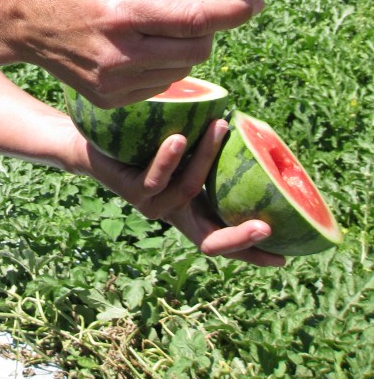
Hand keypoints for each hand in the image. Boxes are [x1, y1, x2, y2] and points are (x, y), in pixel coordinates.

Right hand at [16, 0, 263, 106]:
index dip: (234, 11)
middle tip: (203, 6)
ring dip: (189, 46)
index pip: (195, 19)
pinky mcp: (111, 101)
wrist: (22, 24)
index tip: (255, 1)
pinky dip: (166, 64)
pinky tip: (144, 46)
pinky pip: (162, 84)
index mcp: (122, 12)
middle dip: (212, 27)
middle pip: (198, 48)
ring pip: (184, 68)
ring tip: (165, 24)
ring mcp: (115, 83)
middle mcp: (121, 53)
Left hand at [68, 118, 284, 267]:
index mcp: (189, 212)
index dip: (251, 252)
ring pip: (187, 191)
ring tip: (220, 126)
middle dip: (239, 239)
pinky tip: (178, 138)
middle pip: (209, 242)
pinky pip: (154, 178)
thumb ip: (208, 152)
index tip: (285, 256)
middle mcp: (172, 214)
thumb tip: (243, 122)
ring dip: (206, 157)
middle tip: (267, 228)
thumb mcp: (183, 152)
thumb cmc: (144, 147)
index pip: (224, 240)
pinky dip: (168, 158)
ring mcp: (152, 206)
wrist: (93, 148)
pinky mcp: (131, 191)